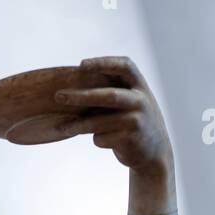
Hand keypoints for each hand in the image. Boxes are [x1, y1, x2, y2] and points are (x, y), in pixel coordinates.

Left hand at [54, 56, 171, 174]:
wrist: (155, 152)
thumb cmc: (133, 121)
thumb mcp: (129, 101)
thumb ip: (111, 91)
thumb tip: (72, 88)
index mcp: (139, 85)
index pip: (123, 66)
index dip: (103, 63)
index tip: (81, 64)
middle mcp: (140, 100)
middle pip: (108, 95)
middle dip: (81, 96)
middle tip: (59, 96)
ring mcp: (136, 120)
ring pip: (100, 122)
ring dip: (79, 125)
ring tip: (62, 127)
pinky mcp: (130, 139)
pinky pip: (103, 138)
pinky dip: (96, 139)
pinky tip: (100, 139)